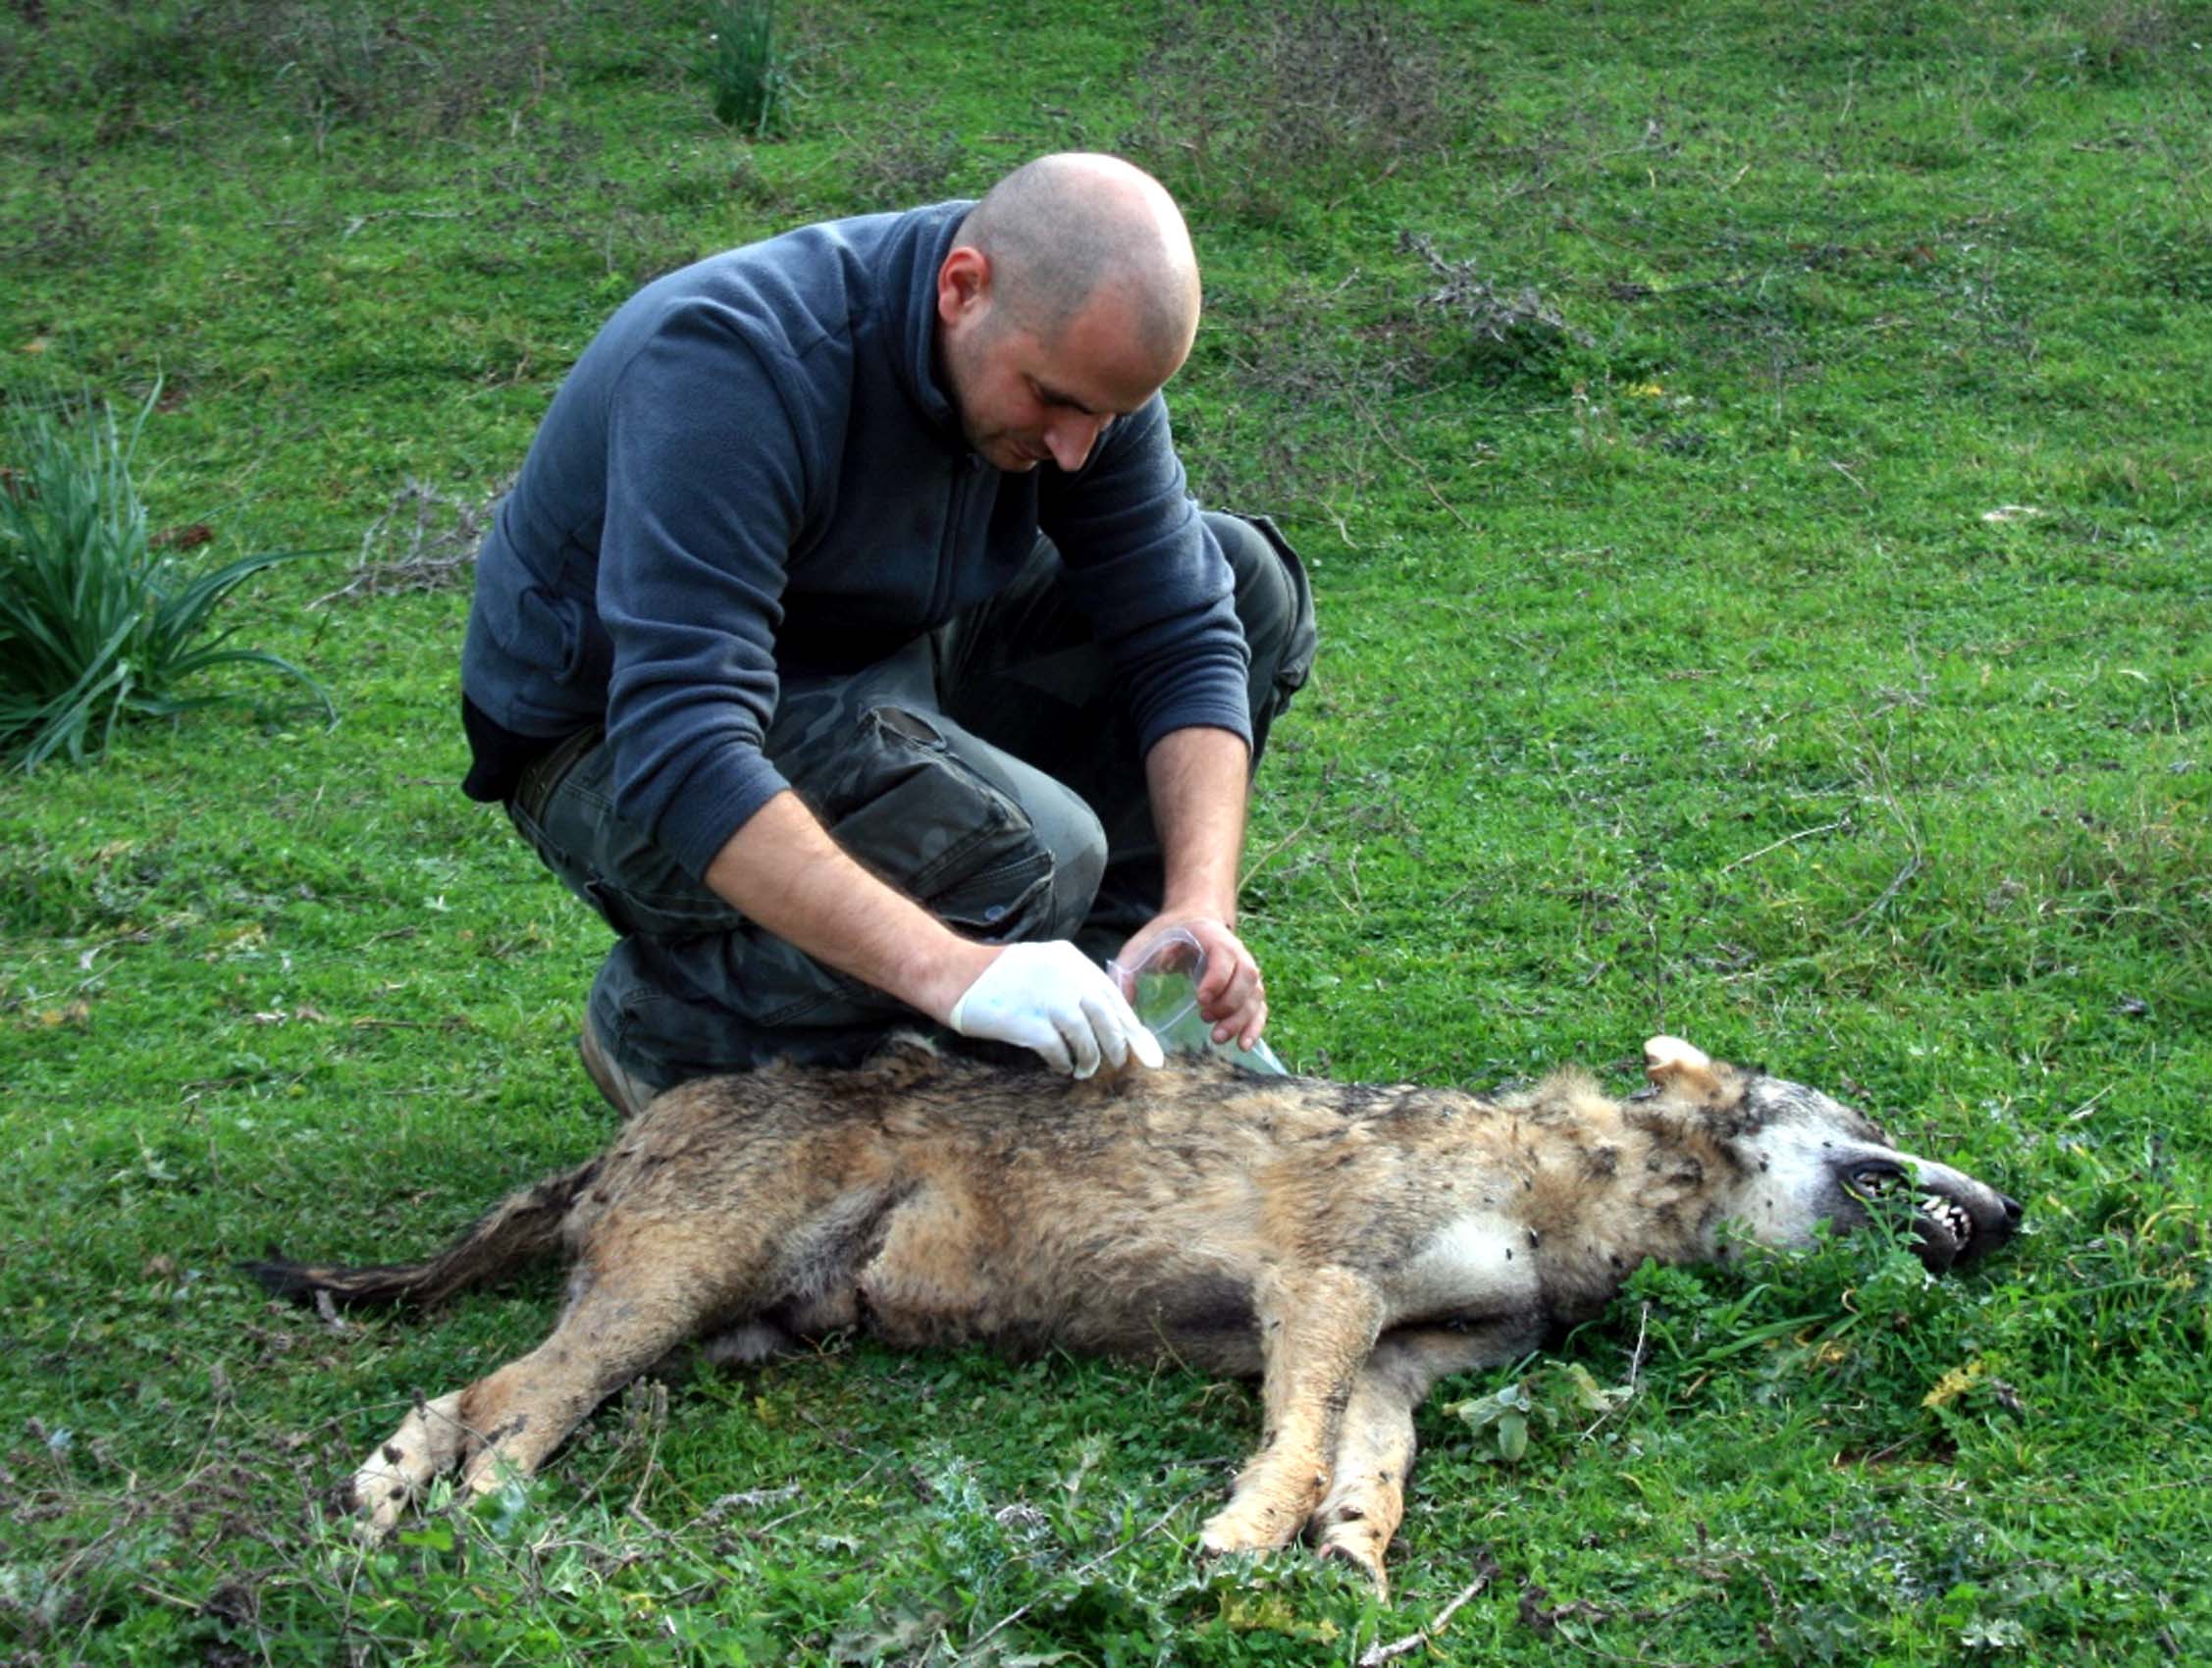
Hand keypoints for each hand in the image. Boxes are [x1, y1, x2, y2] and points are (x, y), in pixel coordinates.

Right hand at [948, 941, 1166, 1077]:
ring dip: (1091, 1057)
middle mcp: (1064, 975)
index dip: (1129, 1023)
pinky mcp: (1028, 1022)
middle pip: (1105, 1017)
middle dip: (1118, 1044)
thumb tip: (1104, 1018)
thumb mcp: (1041, 964)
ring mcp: (1046, 998)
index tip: (1143, 1046)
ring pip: (1087, 1036)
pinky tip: (1062, 1067)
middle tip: (1119, 1062)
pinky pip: (1059, 1050)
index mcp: (1069, 958)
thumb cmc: (996, 976)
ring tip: (1086, 1069)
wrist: (952, 974)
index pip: (1111, 994)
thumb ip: (1071, 982)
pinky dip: (1064, 1062)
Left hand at [1115, 915, 1266, 1050]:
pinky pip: (1259, 1007)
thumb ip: (1128, 968)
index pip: (1225, 956)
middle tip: (1205, 1020)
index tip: (1199, 999)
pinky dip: (1255, 1026)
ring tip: (1217, 1038)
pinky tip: (1243, 1046)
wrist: (1192, 920)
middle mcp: (1236, 951)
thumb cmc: (1167, 934)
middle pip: (1247, 978)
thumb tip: (1122, 1003)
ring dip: (1241, 1019)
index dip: (1217, 979)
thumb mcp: (1143, 943)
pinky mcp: (1247, 988)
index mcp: (1212, 935)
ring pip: (1255, 995)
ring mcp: (1245, 970)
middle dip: (1229, 1003)